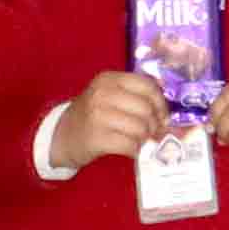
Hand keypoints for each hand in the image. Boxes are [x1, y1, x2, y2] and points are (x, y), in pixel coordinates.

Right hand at [48, 69, 178, 176]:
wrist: (61, 136)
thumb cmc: (91, 115)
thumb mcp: (108, 96)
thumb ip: (135, 97)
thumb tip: (168, 116)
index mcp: (109, 79)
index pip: (147, 86)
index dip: (160, 103)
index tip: (163, 116)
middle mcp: (103, 94)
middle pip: (146, 109)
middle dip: (154, 125)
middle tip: (151, 133)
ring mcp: (98, 116)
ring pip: (140, 128)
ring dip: (144, 139)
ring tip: (139, 141)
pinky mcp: (96, 138)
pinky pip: (129, 145)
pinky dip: (135, 150)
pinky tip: (131, 150)